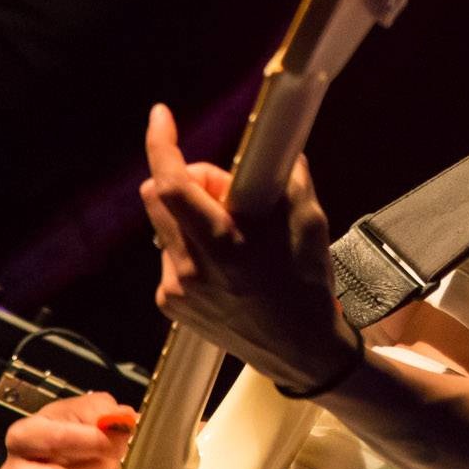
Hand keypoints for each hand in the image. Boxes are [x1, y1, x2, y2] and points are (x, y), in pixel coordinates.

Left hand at [139, 103, 355, 393]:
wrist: (299, 351)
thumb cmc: (307, 285)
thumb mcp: (311, 224)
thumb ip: (289, 181)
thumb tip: (279, 149)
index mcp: (225, 244)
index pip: (173, 184)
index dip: (162, 144)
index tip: (162, 117)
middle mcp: (191, 267)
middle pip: (158, 196)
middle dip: (187, 178)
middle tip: (226, 191)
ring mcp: (175, 288)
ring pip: (165, 225)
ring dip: (191, 217)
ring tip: (233, 239)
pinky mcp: (170, 304)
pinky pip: (169, 255)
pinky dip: (191, 248)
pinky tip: (224, 267)